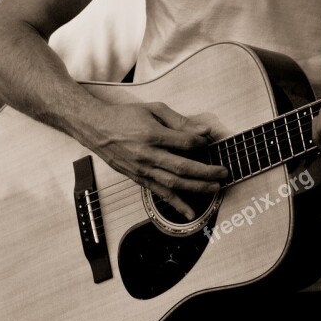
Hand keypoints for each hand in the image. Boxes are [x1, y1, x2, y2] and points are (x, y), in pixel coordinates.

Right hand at [85, 102, 228, 219]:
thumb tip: (202, 131)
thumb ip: (179, 121)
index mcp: (153, 135)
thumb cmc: (124, 117)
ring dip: (197, 187)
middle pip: (184, 167)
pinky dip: (176, 203)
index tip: (207, 141)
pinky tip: (189, 211)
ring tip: (215, 187)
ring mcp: (142, 169)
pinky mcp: (137, 178)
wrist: (96, 128)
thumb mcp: (153, 109)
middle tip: (224, 173)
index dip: (202, 143)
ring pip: (174, 183)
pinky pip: (159, 193)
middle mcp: (147, 155)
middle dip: (207, 172)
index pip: (187, 143)